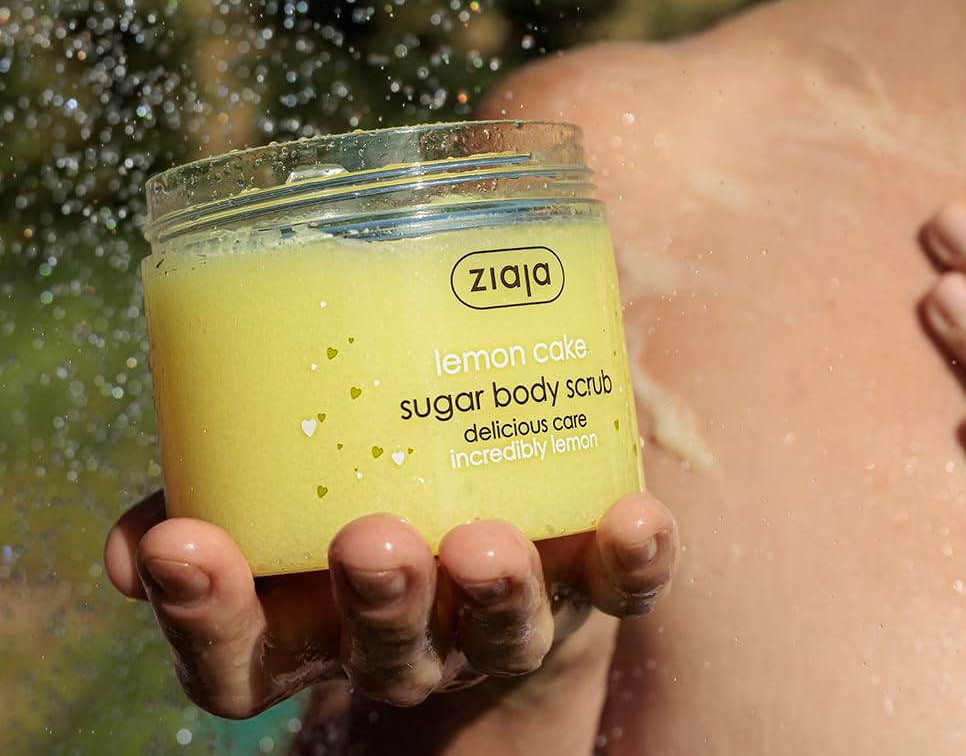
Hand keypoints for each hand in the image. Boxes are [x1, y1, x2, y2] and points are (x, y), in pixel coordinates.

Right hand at [103, 493, 675, 720]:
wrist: (502, 576)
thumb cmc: (372, 505)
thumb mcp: (280, 513)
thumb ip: (220, 497)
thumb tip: (133, 539)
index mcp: (314, 631)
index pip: (238, 663)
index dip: (203, 613)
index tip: (176, 546)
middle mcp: (409, 645)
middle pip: (384, 652)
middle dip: (379, 600)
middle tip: (370, 541)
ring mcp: (504, 624)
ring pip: (497, 630)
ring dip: (493, 590)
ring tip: (487, 540)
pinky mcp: (591, 593)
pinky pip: (621, 590)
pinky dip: (633, 557)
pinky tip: (636, 514)